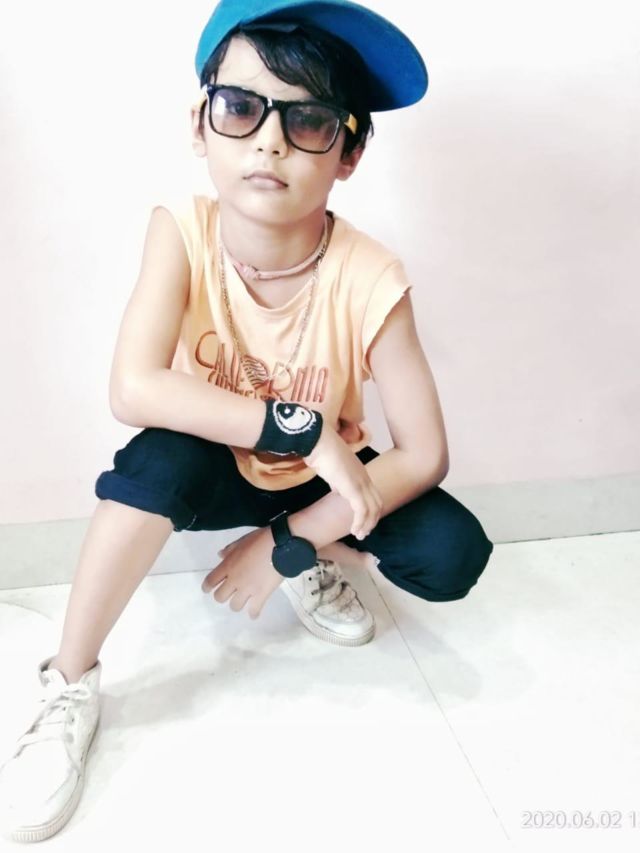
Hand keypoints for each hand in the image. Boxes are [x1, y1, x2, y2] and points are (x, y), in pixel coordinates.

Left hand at [201, 527, 282, 619]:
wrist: (281, 545)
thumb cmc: (261, 539)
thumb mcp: (242, 541)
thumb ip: (230, 550)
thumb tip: (220, 555)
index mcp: (228, 565)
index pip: (210, 581)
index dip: (207, 587)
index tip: (207, 590)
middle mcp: (235, 579)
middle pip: (220, 597)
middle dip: (223, 596)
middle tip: (230, 593)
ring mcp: (248, 589)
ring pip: (234, 606)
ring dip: (237, 604)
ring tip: (244, 601)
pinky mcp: (262, 595)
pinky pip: (254, 610)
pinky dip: (253, 613)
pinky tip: (254, 613)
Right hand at [305, 422, 382, 540]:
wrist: (318, 441)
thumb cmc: (321, 452)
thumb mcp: (332, 470)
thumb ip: (337, 480)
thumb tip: (337, 489)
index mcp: (361, 473)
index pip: (373, 495)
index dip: (371, 510)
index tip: (363, 522)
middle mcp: (364, 478)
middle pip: (377, 503)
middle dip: (372, 521)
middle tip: (363, 533)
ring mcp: (360, 482)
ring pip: (372, 509)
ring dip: (366, 525)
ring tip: (359, 535)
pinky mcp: (353, 488)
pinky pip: (362, 510)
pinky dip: (360, 522)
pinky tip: (353, 529)